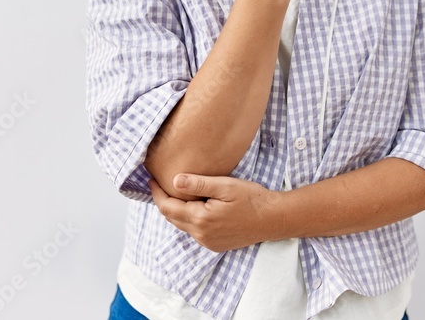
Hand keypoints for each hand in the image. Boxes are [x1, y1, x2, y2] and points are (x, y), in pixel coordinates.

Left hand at [148, 173, 280, 251]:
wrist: (273, 219)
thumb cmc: (252, 199)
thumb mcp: (225, 186)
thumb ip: (199, 183)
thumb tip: (174, 181)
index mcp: (201, 219)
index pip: (168, 207)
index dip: (157, 193)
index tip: (151, 180)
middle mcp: (201, 234)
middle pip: (172, 218)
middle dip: (162, 202)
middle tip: (158, 185)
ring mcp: (208, 242)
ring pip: (182, 226)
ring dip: (175, 211)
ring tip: (172, 194)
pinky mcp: (216, 245)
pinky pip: (194, 232)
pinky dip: (188, 219)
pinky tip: (192, 207)